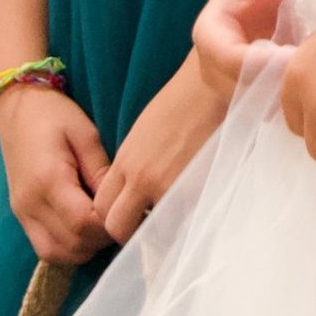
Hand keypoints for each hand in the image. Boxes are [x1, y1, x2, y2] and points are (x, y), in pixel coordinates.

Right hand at [0, 85, 113, 264]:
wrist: (16, 108)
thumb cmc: (54, 115)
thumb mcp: (86, 135)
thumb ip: (102, 172)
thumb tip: (120, 202)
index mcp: (48, 181)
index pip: (83, 223)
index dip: (108, 225)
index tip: (126, 211)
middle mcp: (30, 204)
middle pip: (71, 245)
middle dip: (100, 239)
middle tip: (117, 217)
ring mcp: (21, 213)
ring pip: (56, 254)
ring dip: (84, 247)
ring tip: (100, 223)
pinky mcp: (20, 216)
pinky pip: (45, 247)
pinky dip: (67, 247)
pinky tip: (83, 228)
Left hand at [91, 51, 227, 244]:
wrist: (213, 83)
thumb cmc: (184, 100)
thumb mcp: (146, 132)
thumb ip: (136, 162)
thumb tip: (138, 190)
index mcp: (127, 160)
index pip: (103, 205)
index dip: (115, 215)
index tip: (132, 215)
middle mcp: (140, 177)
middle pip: (116, 226)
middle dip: (130, 232)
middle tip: (150, 226)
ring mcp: (167, 186)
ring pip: (149, 232)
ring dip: (160, 231)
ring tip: (176, 220)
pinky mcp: (195, 190)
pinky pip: (183, 224)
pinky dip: (187, 224)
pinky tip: (196, 211)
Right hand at [193, 0, 293, 102]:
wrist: (247, 7)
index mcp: (210, 37)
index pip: (233, 60)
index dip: (267, 62)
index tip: (300, 54)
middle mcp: (214, 71)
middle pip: (250, 88)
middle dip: (283, 81)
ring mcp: (232, 90)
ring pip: (263, 104)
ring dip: (291, 93)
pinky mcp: (253, 99)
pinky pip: (273, 107)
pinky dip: (294, 97)